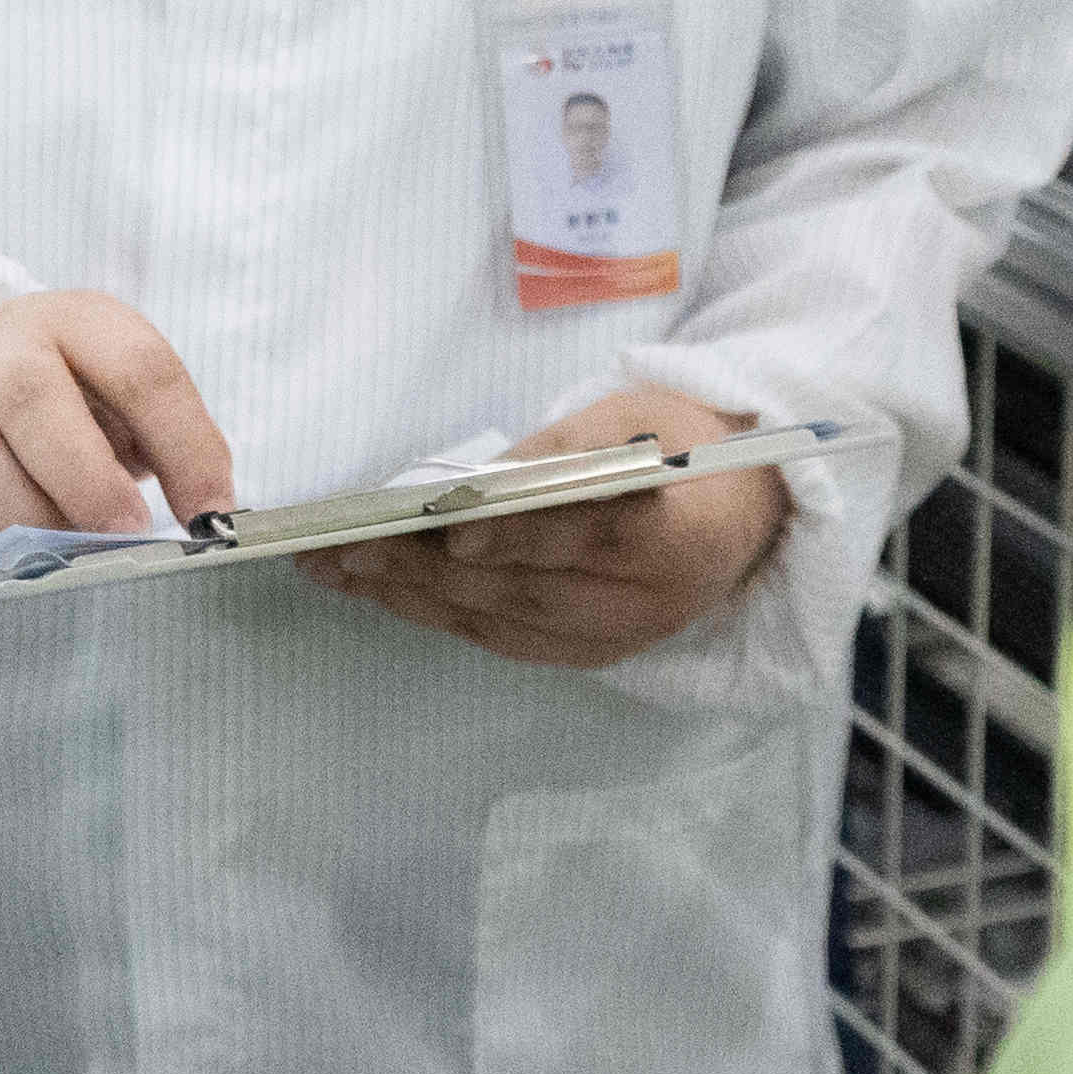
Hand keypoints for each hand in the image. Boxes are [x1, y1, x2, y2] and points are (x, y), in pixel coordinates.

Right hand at [0, 292, 241, 574]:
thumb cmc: (66, 403)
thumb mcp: (121, 401)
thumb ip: (166, 445)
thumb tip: (211, 511)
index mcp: (75, 323)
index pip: (137, 366)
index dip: (183, 441)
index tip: (210, 513)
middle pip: (30, 392)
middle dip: (82, 471)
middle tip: (122, 532)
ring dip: (7, 503)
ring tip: (44, 554)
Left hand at [303, 391, 783, 670]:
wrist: (736, 510)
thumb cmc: (674, 443)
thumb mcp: (628, 418)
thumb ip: (558, 453)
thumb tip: (471, 492)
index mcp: (682, 533)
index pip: (595, 535)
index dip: (523, 536)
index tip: (455, 532)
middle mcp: (651, 602)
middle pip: (529, 588)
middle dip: (428, 570)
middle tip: (347, 548)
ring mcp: (619, 639)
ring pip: (503, 621)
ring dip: (411, 597)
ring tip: (336, 569)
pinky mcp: (590, 655)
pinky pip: (504, 638)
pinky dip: (438, 614)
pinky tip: (382, 591)